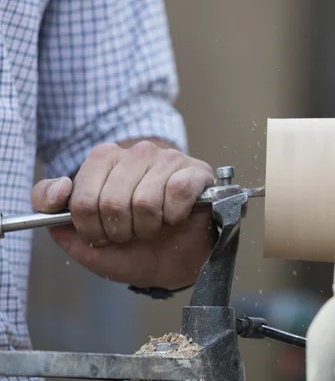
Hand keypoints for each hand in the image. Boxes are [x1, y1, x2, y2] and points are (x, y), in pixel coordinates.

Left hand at [31, 141, 217, 288]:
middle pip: (112, 201)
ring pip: (144, 201)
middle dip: (121, 231)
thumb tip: (58, 189)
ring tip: (155, 226)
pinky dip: (174, 216)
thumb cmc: (132, 249)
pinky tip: (177, 216)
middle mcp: (136, 153)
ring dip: (149, 227)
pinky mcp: (195, 171)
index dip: (91, 227)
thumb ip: (53, 213)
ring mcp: (167, 159)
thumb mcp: (82, 238)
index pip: (82, 198)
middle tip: (132, 233)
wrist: (175, 266)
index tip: (101, 235)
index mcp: (104, 160)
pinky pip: (176, 193)